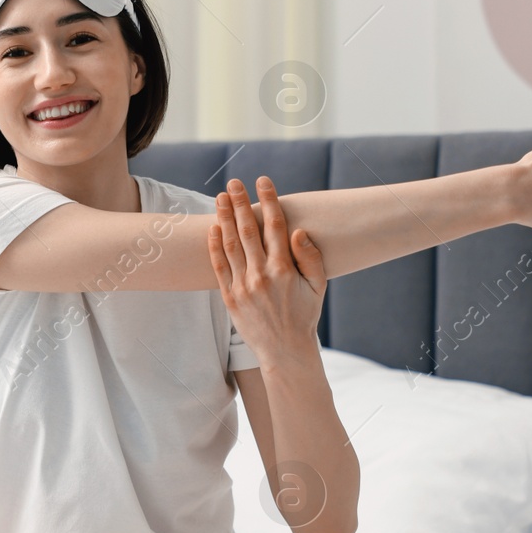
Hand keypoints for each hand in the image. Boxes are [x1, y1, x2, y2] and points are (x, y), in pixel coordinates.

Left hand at [208, 176, 326, 362]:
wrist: (284, 351)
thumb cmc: (304, 316)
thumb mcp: (318, 287)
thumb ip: (310, 258)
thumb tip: (298, 231)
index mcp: (284, 269)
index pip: (274, 226)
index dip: (268, 201)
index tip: (262, 181)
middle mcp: (261, 275)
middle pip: (247, 230)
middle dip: (240, 203)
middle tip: (234, 183)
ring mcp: (243, 286)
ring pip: (230, 244)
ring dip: (224, 218)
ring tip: (221, 198)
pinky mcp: (230, 297)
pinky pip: (219, 266)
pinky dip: (214, 245)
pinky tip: (213, 228)